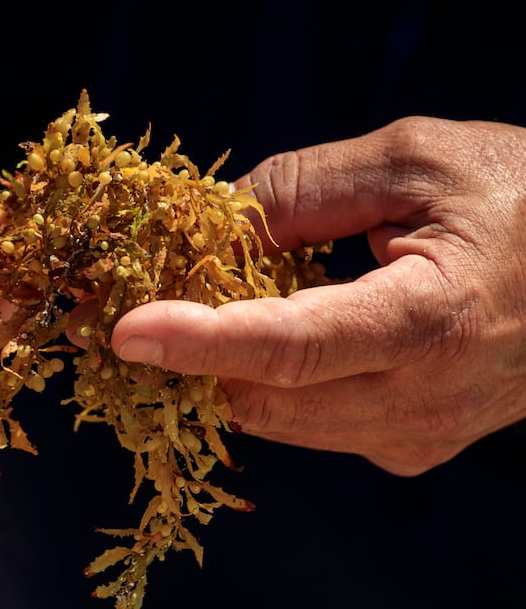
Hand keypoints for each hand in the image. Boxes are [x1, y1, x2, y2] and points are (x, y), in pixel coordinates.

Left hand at [110, 117, 525, 474]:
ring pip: (275, 422)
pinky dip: (266, 388)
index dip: (198, 340)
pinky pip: (306, 427)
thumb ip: (307, 188)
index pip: (289, 348)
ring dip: (221, 373)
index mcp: (430, 321)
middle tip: (133, 308)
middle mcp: (420, 400)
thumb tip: (214, 228)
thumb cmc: (522, 199)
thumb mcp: (416, 159)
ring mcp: (414, 436)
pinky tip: (265, 343)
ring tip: (195, 316)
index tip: (123, 330)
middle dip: (188, 357)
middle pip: (262, 398)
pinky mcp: (408, 448)